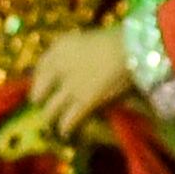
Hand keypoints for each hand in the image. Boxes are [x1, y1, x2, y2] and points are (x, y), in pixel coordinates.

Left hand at [20, 25, 140, 139]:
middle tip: (47, 108)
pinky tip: (68, 133)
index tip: (43, 88)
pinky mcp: (84, 102)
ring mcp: (71, 86)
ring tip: (56, 126)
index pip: (39, 69)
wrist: (136, 46)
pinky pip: (69, 120)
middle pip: (38, 93)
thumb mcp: (92, 41)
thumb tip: (75, 73)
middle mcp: (58, 67)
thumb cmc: (121, 39)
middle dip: (41, 103)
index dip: (39, 81)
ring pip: (50, 111)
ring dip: (52, 120)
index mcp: (60, 47)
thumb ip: (79, 56)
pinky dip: (67, 128)